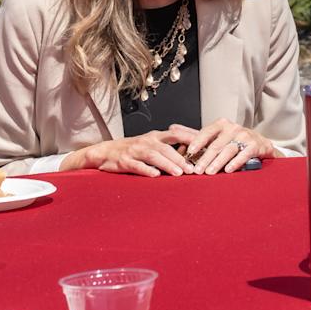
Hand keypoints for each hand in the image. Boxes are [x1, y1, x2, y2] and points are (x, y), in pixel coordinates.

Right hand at [70, 131, 194, 176]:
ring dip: (167, 164)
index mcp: (155, 136)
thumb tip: (193, 155)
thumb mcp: (151, 144)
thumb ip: (169, 148)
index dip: (191, 138)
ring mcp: (135, 151)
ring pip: (154, 156)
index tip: (205, 145)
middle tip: (193, 168)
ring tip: (179, 173)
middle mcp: (146, 141)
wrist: (105, 151)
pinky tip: (155, 176)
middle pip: (166, 147)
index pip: (177, 133)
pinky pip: (136, 165)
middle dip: (180, 157)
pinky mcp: (124, 161)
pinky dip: (146, 170)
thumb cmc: (133, 149)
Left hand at [172, 118, 272, 174]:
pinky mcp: (255, 146)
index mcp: (221, 124)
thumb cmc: (234, 141)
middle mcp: (233, 128)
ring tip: (209, 173)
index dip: (197, 142)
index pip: (206, 132)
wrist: (260, 144)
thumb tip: (171, 128)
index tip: (189, 152)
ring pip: (228, 150)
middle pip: (216, 144)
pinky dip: (235, 163)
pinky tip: (228, 170)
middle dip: (205, 158)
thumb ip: (195, 134)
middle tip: (196, 170)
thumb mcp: (216, 136)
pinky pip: (243, 155)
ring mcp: (244, 136)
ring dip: (218, 163)